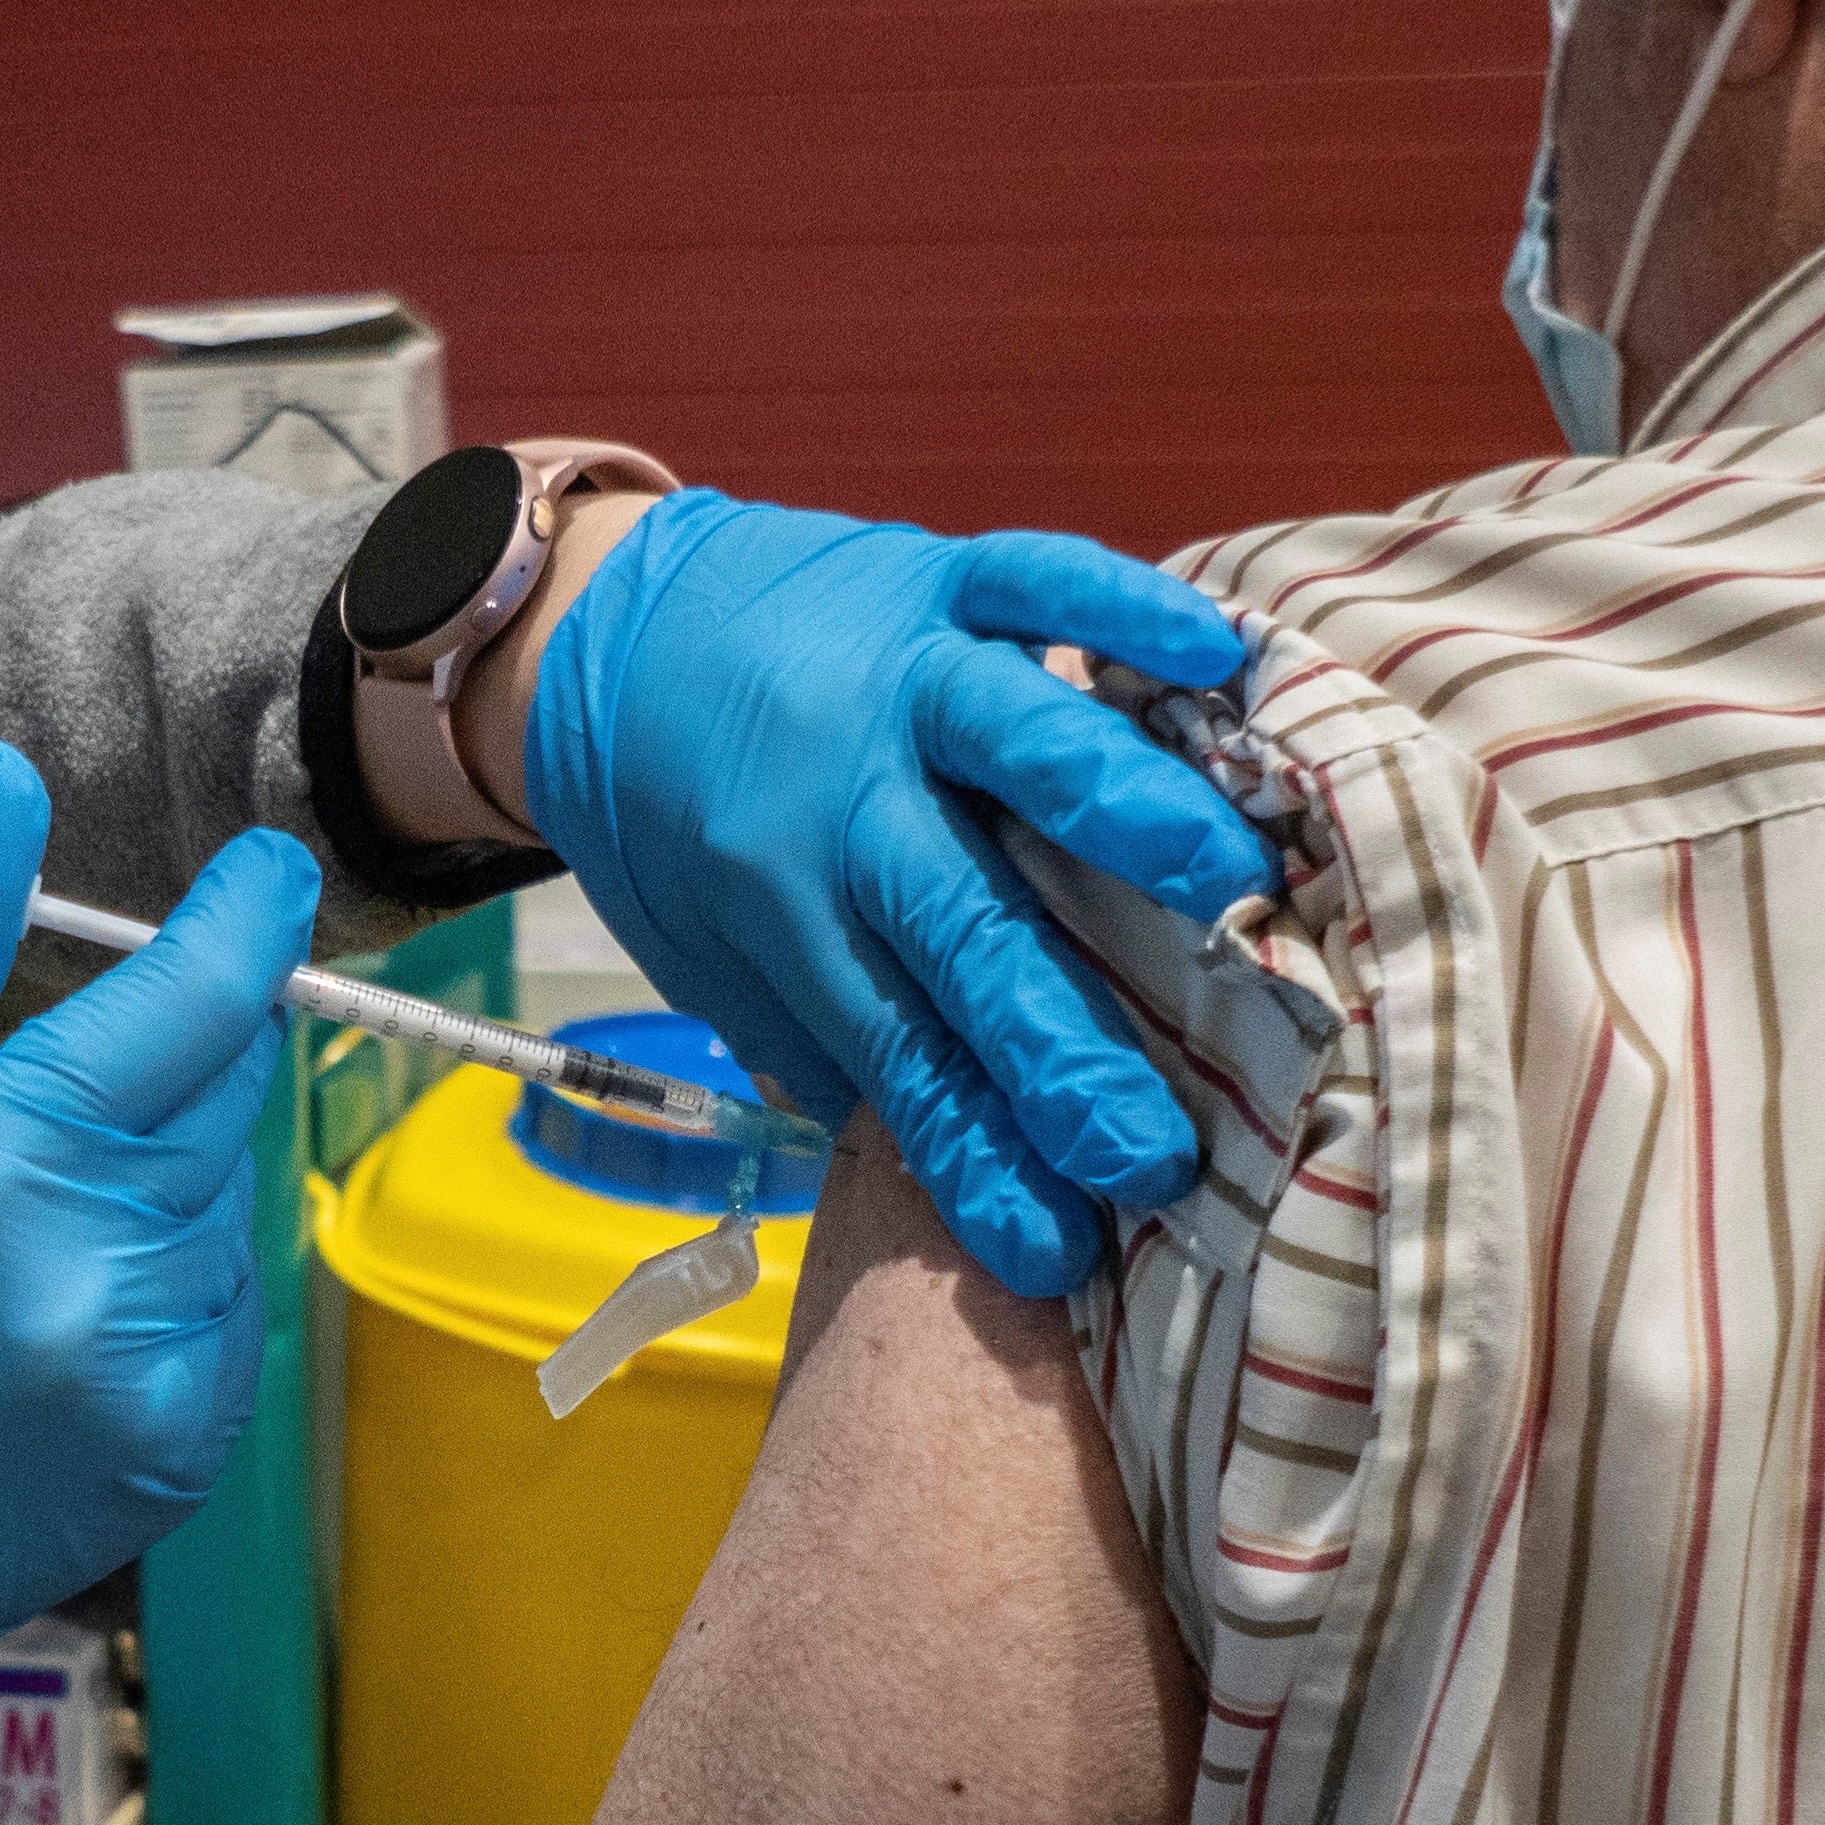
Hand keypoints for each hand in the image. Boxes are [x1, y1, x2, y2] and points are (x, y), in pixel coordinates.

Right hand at [0, 744, 316, 1824]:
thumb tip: (2, 780)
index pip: (192, 999)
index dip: (247, 920)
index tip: (268, 873)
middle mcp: (97, 1263)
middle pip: (227, 1086)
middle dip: (181, 1052)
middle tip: (79, 1086)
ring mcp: (155, 1363)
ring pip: (230, 1194)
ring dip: (164, 1178)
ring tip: (36, 1231)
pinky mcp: (191, 1438)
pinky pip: (230, 1298)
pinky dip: (172, 1279)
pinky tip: (66, 1310)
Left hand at [516, 487, 1268, 1294]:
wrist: (599, 631)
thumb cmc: (683, 826)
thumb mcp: (721, 956)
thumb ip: (836, 1038)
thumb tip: (971, 1163)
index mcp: (780, 904)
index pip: (895, 1052)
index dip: (975, 1156)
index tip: (1056, 1250)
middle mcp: (840, 793)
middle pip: (966, 932)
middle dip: (1057, 1052)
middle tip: (1151, 1153)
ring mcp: (897, 676)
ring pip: (1017, 742)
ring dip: (1123, 812)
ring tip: (1226, 883)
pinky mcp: (933, 575)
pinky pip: (1036, 577)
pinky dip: (1125, 604)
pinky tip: (1220, 652)